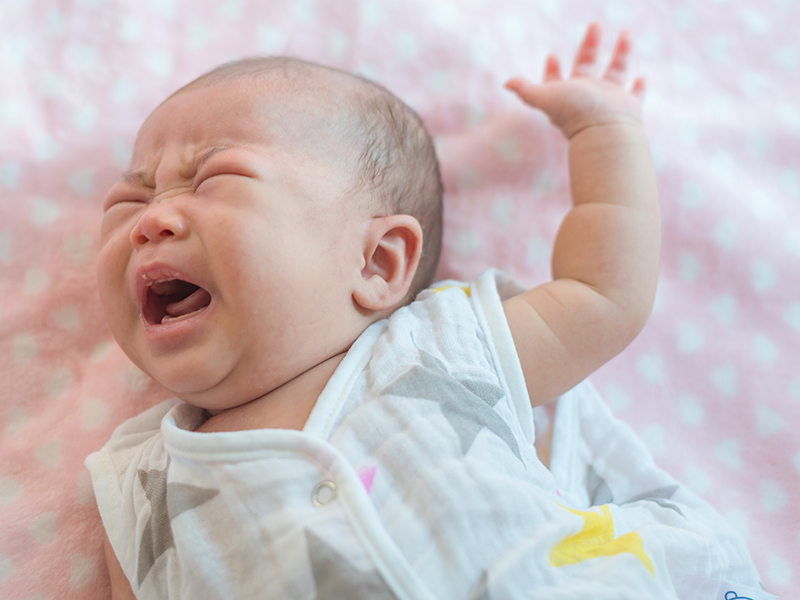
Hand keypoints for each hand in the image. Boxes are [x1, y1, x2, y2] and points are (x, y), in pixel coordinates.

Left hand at [505, 22, 645, 139]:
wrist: (605, 131)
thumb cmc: (575, 113)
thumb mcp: (547, 96)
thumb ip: (526, 90)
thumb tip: (506, 83)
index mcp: (566, 96)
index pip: (555, 81)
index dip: (551, 70)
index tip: (551, 55)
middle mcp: (587, 98)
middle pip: (587, 67)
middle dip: (589, 46)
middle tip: (594, 24)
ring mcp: (609, 101)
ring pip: (616, 72)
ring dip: (621, 54)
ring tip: (626, 33)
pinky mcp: (628, 107)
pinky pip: (635, 95)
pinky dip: (639, 87)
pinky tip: (642, 77)